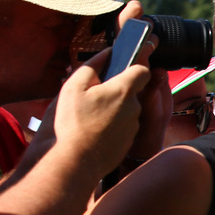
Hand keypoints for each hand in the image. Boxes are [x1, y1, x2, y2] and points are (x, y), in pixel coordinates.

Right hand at [46, 63, 149, 178]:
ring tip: (90, 116)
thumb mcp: (73, 87)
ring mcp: (134, 126)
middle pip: (132, 91)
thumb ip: (93, 66)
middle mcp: (135, 107)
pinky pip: (123, 126)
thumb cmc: (71, 123)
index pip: (142, 70)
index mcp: (123, 90)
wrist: (74, 161)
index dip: (135, 65)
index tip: (127, 64)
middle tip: (94, 95)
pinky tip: (95, 130)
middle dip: (116, 90)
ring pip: (127, 109)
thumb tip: (108, 53)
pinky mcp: (129, 141)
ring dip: (114, 108)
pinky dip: (113, 124)